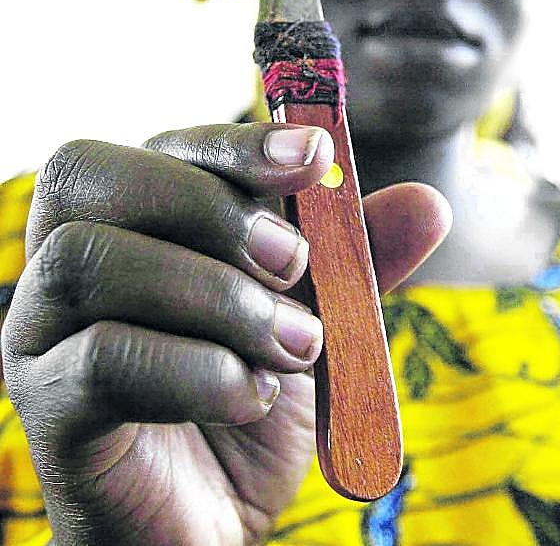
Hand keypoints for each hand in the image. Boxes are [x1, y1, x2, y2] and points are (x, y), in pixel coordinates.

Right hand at [1, 124, 449, 545]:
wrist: (208, 516)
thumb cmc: (249, 394)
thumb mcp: (312, 312)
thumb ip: (355, 258)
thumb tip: (429, 203)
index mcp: (132, 220)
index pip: (160, 143)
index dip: (235, 140)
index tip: (316, 154)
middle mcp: (69, 259)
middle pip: (90, 173)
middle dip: (209, 208)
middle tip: (292, 263)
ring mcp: (42, 331)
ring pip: (92, 259)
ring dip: (215, 296)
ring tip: (293, 348)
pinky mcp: (48, 407)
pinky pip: (101, 359)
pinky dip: (198, 371)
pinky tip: (250, 396)